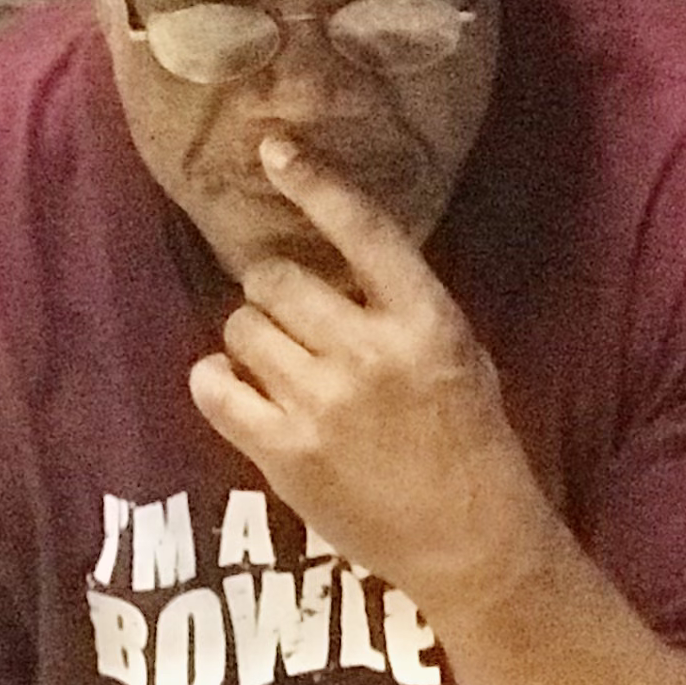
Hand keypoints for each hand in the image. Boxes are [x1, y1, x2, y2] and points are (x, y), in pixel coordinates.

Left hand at [187, 137, 551, 606]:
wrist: (465, 534)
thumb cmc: (470, 432)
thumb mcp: (455, 348)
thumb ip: (397, 305)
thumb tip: (330, 261)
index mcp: (425, 318)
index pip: (362, 231)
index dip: (315, 185)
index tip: (275, 150)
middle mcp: (367, 352)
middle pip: (276, 279)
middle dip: (274, 285)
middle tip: (292, 308)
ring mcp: (318, 404)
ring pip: (240, 328)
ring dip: (251, 334)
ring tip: (277, 357)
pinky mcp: (280, 452)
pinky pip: (215, 387)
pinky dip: (218, 378)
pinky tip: (239, 385)